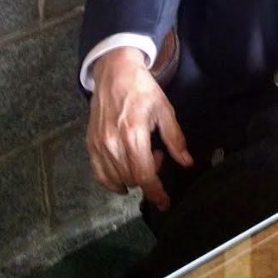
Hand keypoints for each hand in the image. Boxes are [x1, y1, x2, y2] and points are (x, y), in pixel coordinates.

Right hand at [86, 47, 192, 211]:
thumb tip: (187, 162)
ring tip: (142, 155)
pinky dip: (112, 180)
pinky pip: (100, 174)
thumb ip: (175, 138)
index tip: (165, 204)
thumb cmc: (143, 89)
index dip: (156, 192)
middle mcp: (113, 144)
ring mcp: (99, 145)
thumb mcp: (164, 110)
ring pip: (117, 179)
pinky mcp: (90, 145)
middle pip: (132, 179)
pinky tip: (124, 175)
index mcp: (134, 134)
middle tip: (157, 155)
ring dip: (133, 177)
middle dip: (149, 176)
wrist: (115, 73)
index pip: (145, 175)